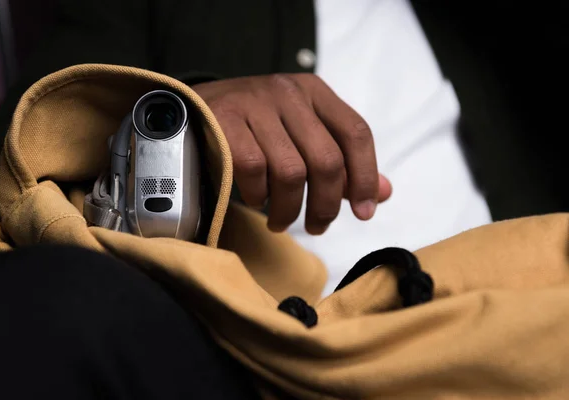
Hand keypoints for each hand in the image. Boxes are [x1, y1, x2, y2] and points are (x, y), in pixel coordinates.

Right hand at [193, 74, 391, 234]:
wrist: (195, 107)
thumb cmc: (257, 128)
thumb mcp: (302, 135)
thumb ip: (342, 162)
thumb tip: (383, 194)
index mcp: (314, 92)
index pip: (356, 133)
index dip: (366, 177)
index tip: (364, 212)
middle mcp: (288, 92)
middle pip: (327, 159)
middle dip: (327, 205)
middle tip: (318, 226)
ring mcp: (255, 103)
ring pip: (291, 171)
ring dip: (289, 209)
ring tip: (282, 221)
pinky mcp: (224, 120)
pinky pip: (253, 170)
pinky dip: (257, 195)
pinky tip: (255, 200)